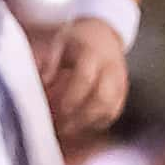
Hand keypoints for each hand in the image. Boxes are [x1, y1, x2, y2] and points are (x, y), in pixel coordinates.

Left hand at [38, 17, 128, 139]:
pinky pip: (112, 114)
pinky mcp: (122, 93)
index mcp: (92, 53)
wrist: (103, 34)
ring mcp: (120, 81)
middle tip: (61, 127)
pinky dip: (95, 124)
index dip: (71, 96)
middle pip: (102, 98)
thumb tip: (43, 84)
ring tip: (67, 130)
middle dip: (81, 117)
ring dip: (88, 123)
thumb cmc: (76, 40)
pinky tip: (79, 126)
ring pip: (109, 110)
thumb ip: (50, 64)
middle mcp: (110, 68)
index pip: (85, 78)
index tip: (58, 109)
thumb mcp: (60, 43)